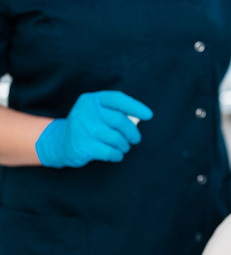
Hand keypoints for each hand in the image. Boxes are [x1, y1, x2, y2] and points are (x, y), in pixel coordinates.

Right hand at [35, 91, 152, 167]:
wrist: (58, 143)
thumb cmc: (86, 127)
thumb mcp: (96, 113)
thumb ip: (114, 112)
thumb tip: (139, 118)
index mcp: (91, 100)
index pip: (118, 99)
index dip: (135, 107)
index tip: (149, 115)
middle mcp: (86, 112)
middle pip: (120, 120)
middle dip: (132, 132)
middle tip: (135, 139)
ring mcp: (83, 128)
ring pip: (117, 138)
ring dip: (124, 146)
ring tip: (123, 147)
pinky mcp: (83, 145)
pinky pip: (110, 152)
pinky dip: (117, 155)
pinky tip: (116, 155)